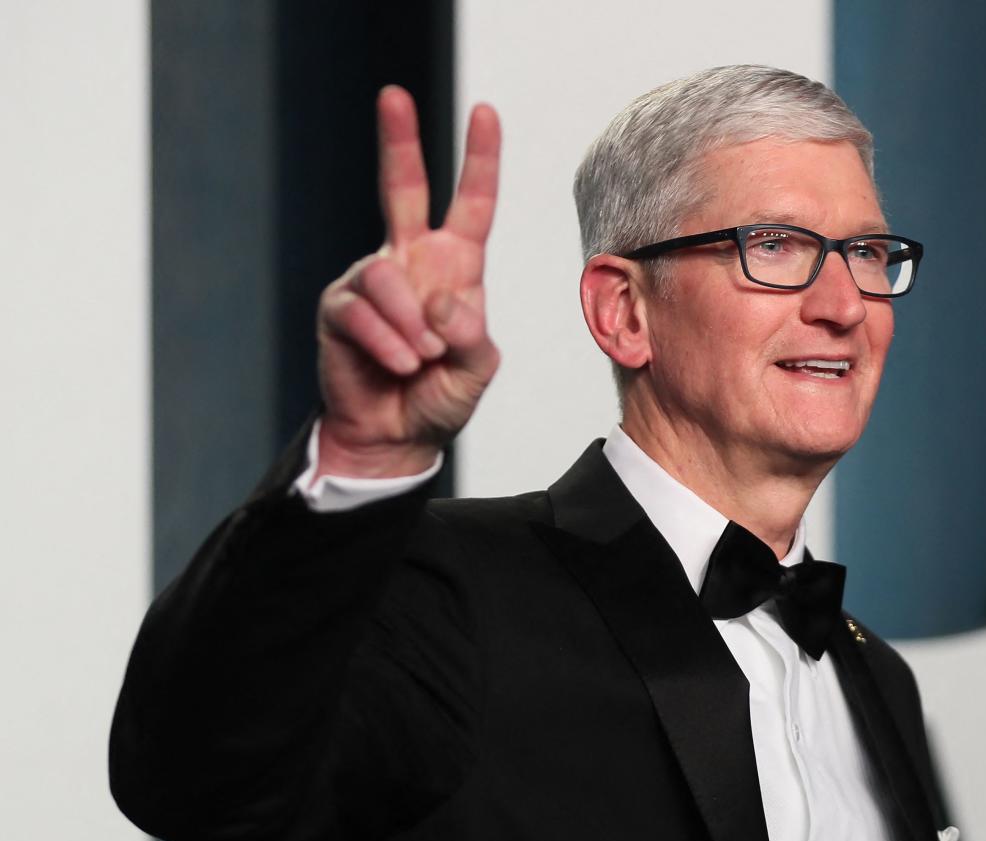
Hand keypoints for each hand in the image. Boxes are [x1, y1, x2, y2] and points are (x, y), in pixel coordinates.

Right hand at [315, 86, 500, 477]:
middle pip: (401, 189)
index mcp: (455, 269)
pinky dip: (386, 341)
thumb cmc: (439, 398)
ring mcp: (371, 282)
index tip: (485, 112)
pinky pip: (360, 311)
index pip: (471, 205)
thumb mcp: (475, 369)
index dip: (479, 160)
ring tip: (421, 360)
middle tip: (394, 96)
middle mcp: (412, 263)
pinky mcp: (339, 309)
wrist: (396, 438)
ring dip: (409, 326)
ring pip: (386, 276)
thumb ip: (470, 335)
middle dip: (398, 142)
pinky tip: (400, 365)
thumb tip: (443, 301)